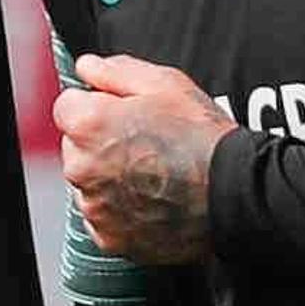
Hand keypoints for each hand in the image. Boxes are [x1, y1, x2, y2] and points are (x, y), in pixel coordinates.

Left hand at [58, 54, 235, 266]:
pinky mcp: (110, 237)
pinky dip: (122, 210)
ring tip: (155, 174)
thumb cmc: (203, 136)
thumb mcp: (166, 83)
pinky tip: (154, 200)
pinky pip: (104, 217)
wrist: (236, 193)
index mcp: (87, 124)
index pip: (67, 107)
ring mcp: (93, 206)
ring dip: (109, 178)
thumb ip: (116, 71)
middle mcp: (80, 168)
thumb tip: (86, 68)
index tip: (122, 113)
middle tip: (147, 144)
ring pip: (89, 184)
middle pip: (75, 148)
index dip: (97, 106)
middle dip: (101, 143)